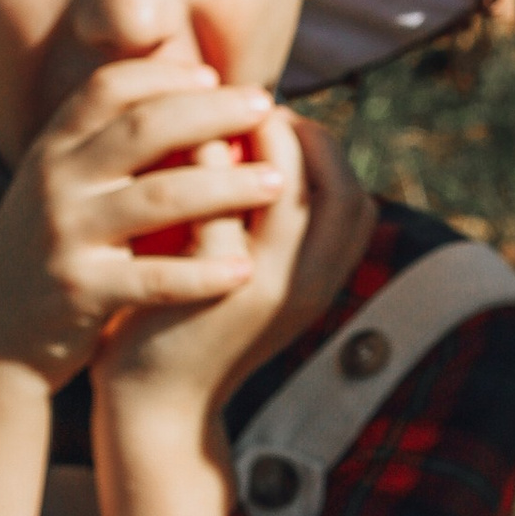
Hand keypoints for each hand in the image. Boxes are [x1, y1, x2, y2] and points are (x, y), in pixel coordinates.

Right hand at [0, 59, 287, 394]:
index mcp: (53, 149)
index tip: (214, 74)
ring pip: (160, 198)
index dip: (164, 75)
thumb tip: (173, 95)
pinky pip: (153, 278)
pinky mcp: (81, 291)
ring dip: (227, 188)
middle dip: (212, 112)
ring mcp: (66, 235)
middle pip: (144, 129)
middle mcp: (56, 182)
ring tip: (279, 183)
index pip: (110, 87)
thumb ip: (102, 146)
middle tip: (266, 106)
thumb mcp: (60, 188)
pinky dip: (203, 274)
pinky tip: (247, 269)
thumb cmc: (47, 254)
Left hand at [92, 111, 371, 429]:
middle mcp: (309, 286)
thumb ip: (273, 235)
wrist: (157, 402)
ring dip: (256, 135)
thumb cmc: (198, 325)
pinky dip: (205, 159)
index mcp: (324, 285)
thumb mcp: (252, 284)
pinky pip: (220, 200)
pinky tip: (174, 145)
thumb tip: (269, 157)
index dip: (324, 151)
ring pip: (288, 185)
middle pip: (339, 186)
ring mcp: (267, 287)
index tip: (278, 127)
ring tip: (214, 121)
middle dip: (300, 134)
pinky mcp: (214, 283)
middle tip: (249, 113)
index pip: (357, 199)